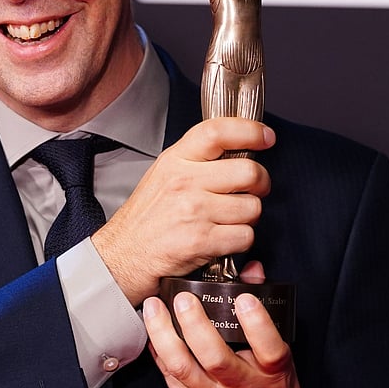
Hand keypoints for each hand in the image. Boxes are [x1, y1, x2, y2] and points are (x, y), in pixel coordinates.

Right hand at [91, 117, 272, 304]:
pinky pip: (245, 236)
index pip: (217, 132)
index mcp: (176, 160)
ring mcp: (194, 211)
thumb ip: (196, 159)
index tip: (265, 137)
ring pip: (252, 207)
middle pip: (249, 172)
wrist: (123, 256)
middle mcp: (185, 181)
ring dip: (248, 218)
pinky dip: (240, 241)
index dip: (250, 131)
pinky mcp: (201, 241)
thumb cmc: (146, 218)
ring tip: (228, 220)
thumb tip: (239, 150)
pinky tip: (222, 239)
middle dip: (260, 184)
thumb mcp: (163, 174)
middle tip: (252, 190)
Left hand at [142, 289, 308, 387]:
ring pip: (183, 368)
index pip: (269, 348)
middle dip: (195, 324)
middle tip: (182, 298)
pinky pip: (170, 380)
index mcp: (272, 375)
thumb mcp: (282, 366)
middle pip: (215, 357)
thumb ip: (264, 314)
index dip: (257, 324)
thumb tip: (252, 272)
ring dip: (163, 335)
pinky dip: (158, 354)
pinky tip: (151, 334)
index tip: (244, 299)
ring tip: (153, 308)